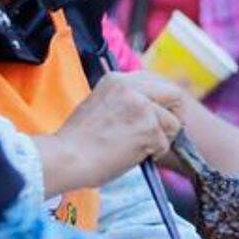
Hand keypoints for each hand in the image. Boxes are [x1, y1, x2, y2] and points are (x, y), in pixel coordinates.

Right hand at [37, 71, 183, 193]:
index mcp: (117, 79)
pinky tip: (132, 156)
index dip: (163, 100)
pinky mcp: (148, 127)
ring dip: (161, 139)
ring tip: (138, 148)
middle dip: (173, 115)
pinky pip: (164, 144)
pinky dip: (153, 154)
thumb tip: (150, 108)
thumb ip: (124, 100)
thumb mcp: (100, 105)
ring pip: (173, 122)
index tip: (161, 115)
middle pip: (174, 94)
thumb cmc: (78, 141)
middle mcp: (131, 87)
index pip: (155, 80)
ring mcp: (141, 106)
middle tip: (164, 133)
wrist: (65, 158)